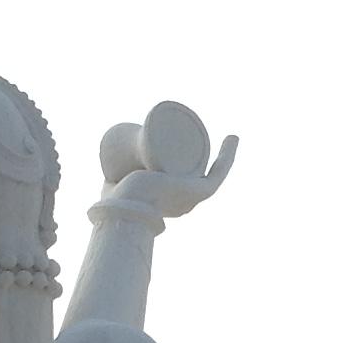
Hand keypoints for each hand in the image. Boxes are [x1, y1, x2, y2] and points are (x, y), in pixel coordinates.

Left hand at [97, 104, 239, 222]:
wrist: (124, 210)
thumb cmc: (116, 205)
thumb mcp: (116, 189)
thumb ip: (113, 182)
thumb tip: (109, 174)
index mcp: (173, 202)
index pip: (187, 176)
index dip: (188, 158)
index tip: (182, 139)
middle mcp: (187, 201)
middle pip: (200, 169)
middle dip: (204, 151)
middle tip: (197, 131)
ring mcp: (193, 196)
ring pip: (215, 169)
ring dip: (226, 152)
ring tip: (227, 136)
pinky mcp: (198, 191)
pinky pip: (219, 170)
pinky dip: (228, 154)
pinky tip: (233, 138)